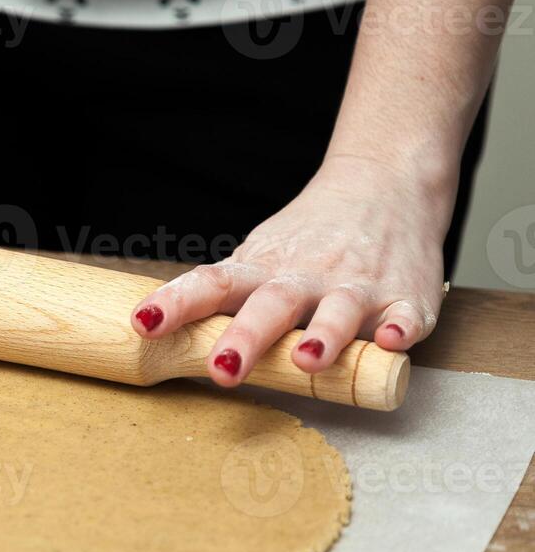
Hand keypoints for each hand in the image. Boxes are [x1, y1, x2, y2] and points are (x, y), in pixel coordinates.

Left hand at [129, 154, 450, 386]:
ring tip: (308, 359)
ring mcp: (358, 286)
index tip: (144, 323)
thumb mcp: (260, 257)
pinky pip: (407, 315)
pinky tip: (392, 342)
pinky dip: (402, 329)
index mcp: (263, 270)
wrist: (387, 184)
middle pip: (271, 304)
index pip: (212, 283)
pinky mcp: (406, 296)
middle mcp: (306, 276)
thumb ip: (222, 294)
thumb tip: (158, 329)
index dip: (177, 303)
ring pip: (339, 310)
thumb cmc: (312, 237)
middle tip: (222, 367)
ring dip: (324, 335)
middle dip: (246, 337)